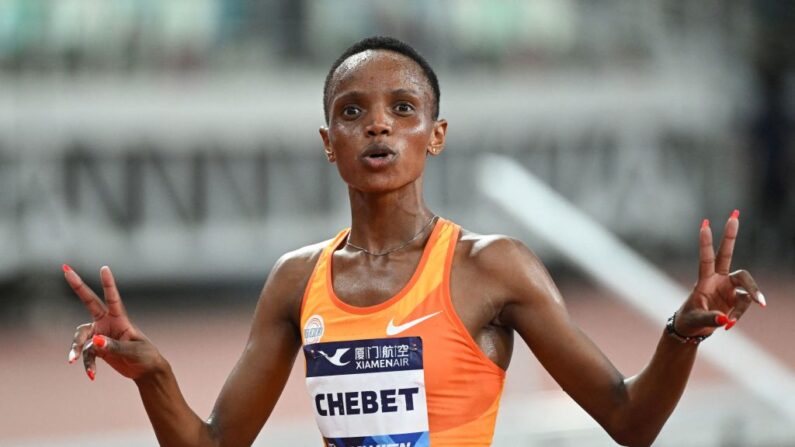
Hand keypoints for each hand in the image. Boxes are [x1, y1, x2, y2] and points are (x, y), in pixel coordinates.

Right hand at [65, 265, 163, 380]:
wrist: (145, 371)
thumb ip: (114, 346)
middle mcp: (107, 323)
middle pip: (89, 302)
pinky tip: (92, 375)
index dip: (108, 283)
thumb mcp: (133, 351)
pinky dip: (87, 365)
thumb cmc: (145, 356)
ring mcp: (100, 334)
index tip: (104, 268)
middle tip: (65, 269)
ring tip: (74, 361)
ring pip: (81, 337)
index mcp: (121, 319)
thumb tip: (96, 342)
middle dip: (78, 286)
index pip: (113, 298)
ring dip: (77, 349)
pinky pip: (86, 355)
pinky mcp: (97, 348)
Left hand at [675, 210, 765, 336]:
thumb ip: (711, 318)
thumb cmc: (690, 320)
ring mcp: (729, 287)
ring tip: (732, 321)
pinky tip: (729, 325)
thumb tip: (726, 319)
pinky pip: (745, 304)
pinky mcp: (736, 298)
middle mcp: (718, 279)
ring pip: (747, 286)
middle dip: (731, 235)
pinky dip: (739, 315)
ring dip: (749, 300)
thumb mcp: (696, 320)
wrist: (693, 328)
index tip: (704, 224)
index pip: (706, 258)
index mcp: (704, 280)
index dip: (706, 242)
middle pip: (727, 253)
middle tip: (735, 214)